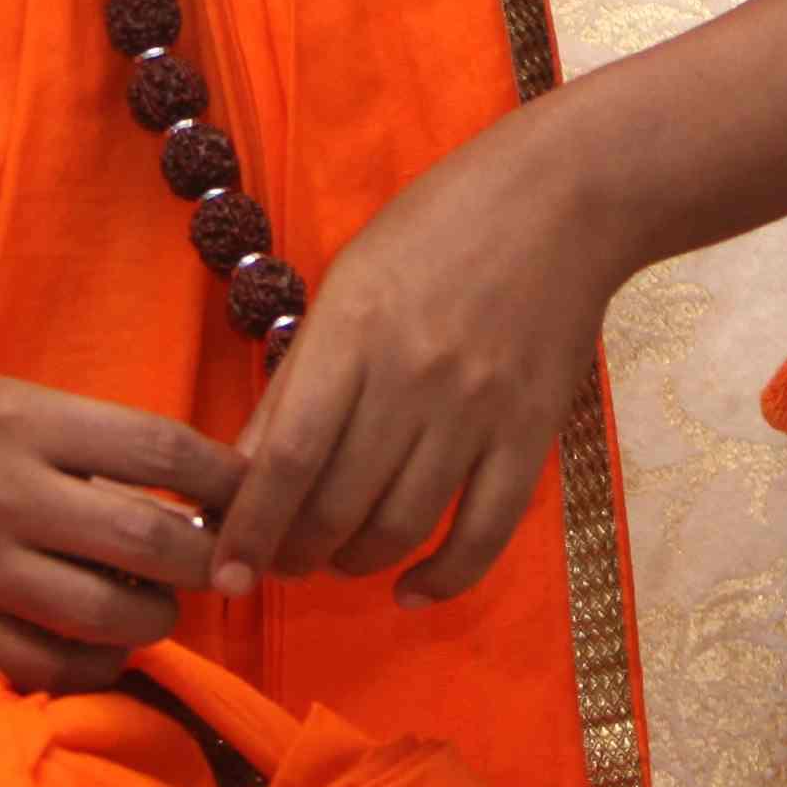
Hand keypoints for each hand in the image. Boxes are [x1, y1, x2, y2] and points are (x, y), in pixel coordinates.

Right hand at [0, 373, 239, 696]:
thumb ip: (69, 435)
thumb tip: (175, 481)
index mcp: (16, 418)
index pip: (160, 446)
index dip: (227, 477)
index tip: (250, 492)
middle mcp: (0, 493)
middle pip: (152, 540)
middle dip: (205, 560)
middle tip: (216, 563)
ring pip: (112, 616)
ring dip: (154, 617)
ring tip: (153, 603)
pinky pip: (50, 669)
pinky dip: (93, 665)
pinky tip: (96, 645)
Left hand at [215, 121, 625, 607]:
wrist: (565, 197)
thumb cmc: (439, 226)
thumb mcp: (348, 282)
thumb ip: (298, 377)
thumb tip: (245, 468)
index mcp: (355, 332)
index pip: (288, 457)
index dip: (249, 527)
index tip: (221, 570)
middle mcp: (413, 378)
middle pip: (337, 505)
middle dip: (294, 553)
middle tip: (279, 561)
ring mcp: (479, 410)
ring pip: (402, 528)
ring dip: (356, 563)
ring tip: (336, 560)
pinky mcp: (532, 433)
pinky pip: (485, 533)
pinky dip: (444, 578)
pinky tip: (411, 589)